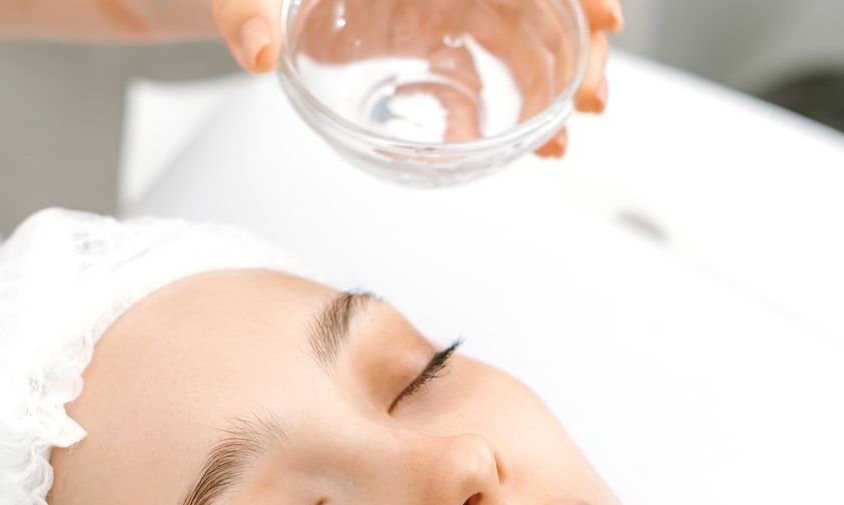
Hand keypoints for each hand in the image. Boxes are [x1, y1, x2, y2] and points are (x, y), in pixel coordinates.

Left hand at [206, 0, 622, 158]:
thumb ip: (239, 10)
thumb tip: (252, 54)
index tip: (604, 13)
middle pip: (528, 1)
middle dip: (572, 48)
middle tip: (593, 101)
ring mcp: (429, 0)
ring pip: (512, 38)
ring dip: (547, 89)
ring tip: (559, 144)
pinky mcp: (417, 32)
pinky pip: (473, 69)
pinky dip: (498, 108)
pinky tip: (512, 151)